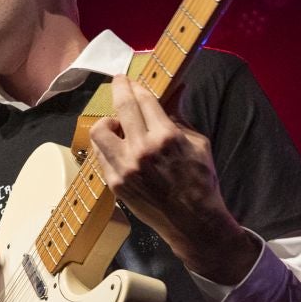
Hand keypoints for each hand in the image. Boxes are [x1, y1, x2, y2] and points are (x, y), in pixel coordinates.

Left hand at [87, 75, 256, 284]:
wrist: (192, 221)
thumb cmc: (200, 181)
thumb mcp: (198, 144)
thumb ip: (179, 118)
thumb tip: (171, 94)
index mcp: (166, 137)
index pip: (143, 100)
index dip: (137, 86)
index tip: (132, 80)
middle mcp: (142, 150)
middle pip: (121, 107)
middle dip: (119, 87)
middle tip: (119, 81)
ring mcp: (124, 168)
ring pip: (100, 131)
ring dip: (108, 122)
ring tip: (118, 125)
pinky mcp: (115, 183)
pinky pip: (101, 155)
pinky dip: (108, 146)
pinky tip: (118, 146)